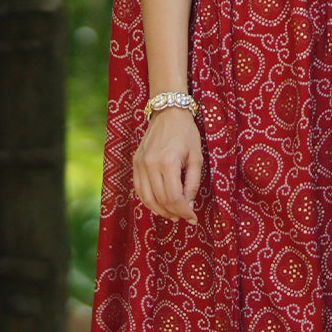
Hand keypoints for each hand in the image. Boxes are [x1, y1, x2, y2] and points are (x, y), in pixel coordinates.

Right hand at [132, 107, 201, 223]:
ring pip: (147, 198)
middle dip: (174, 213)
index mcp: (168, 162)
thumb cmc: (186, 133)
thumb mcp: (196, 157)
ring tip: (173, 215)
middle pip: (161, 200)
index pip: (174, 197)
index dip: (184, 211)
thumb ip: (193, 183)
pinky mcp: (135, 163)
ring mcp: (140, 164)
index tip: (193, 218)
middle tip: (185, 217)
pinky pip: (139, 189)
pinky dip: (149, 201)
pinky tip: (160, 205)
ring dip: (161, 211)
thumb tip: (189, 206)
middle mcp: (150, 165)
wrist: (167, 113)